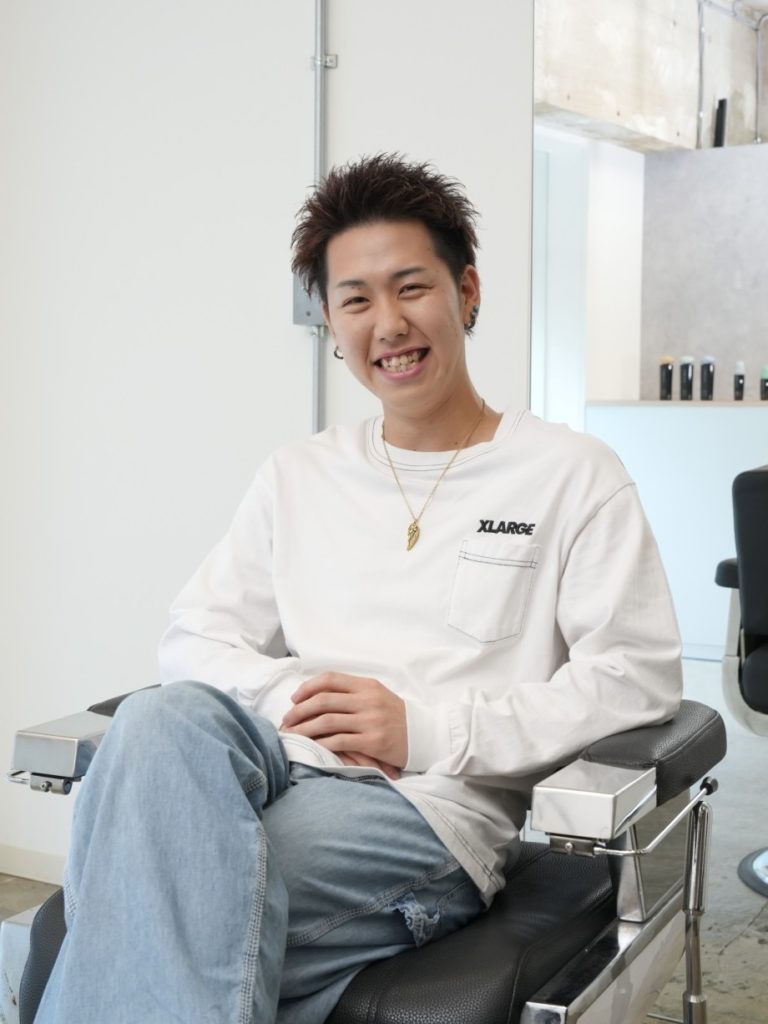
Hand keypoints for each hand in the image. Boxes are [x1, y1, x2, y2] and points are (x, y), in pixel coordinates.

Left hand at [280, 672, 407, 775]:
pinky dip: (321, 744)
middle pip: (324, 700)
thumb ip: (353, 692)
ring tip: (291, 735)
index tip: (294, 698)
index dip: (308, 687)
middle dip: (299, 710)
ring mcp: (371, 721)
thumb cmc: (396, 716)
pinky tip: (310, 747)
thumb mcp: (378, 695)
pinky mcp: (373, 742)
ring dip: (304, 729)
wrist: (425, 735)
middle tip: (286, 719)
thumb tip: (318, 694)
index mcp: (367, 685)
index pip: (330, 679)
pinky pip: (339, 741)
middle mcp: (368, 700)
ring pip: (327, 721)